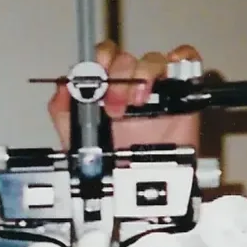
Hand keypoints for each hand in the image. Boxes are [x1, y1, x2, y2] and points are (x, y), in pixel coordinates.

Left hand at [47, 40, 201, 151]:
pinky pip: (185, 60)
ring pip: (151, 59)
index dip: (96, 62)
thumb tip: (61, 89)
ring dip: (143, 74)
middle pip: (124, 58)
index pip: (100, 59)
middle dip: (117, 77)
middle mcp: (127, 86)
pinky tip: (168, 77)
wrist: (139, 188)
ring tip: (137, 103)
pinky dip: (180, 58)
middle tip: (114, 106)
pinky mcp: (181, 93)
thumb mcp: (75, 140)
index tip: (94, 78)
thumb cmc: (111, 164)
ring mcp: (154, 87)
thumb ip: (62, 112)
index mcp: (102, 92)